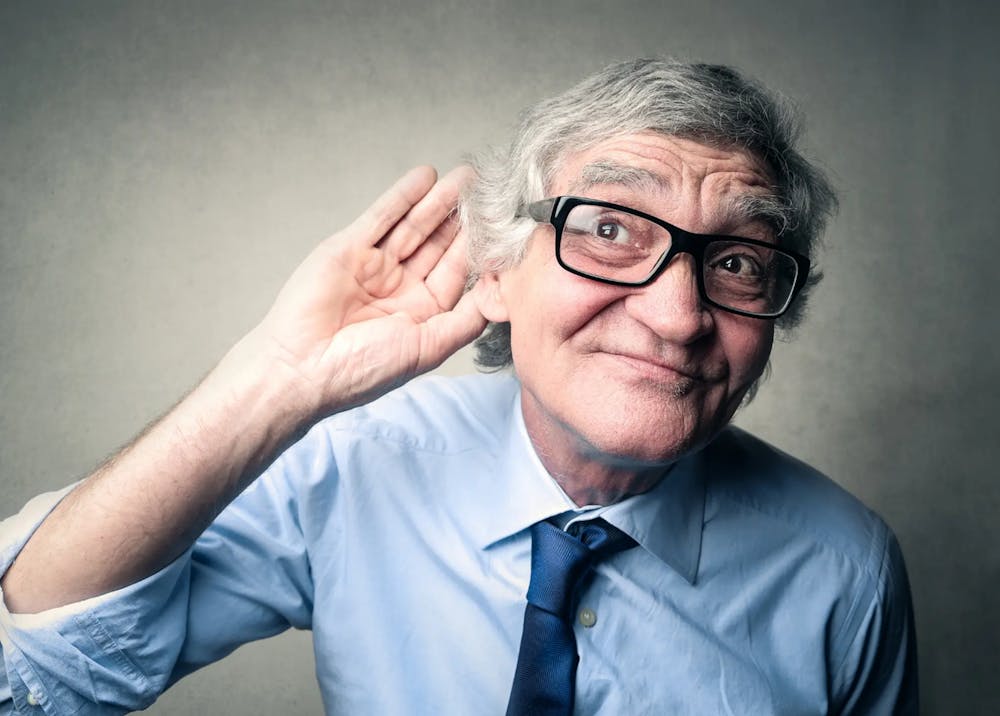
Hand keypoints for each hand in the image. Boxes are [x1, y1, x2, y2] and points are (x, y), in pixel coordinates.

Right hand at [250, 165, 487, 415]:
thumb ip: (465, 321)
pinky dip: (403, 196)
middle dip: (462, 218)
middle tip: (489, 190)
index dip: (478, 248)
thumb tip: (499, 297)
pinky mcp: (348, 248)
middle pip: (438, 244)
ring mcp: (374, 265)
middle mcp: (399, 287)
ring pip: (413, 226)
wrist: (302, 368)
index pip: (457, 272)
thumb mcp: (427, 348)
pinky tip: (425, 177)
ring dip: (439, 201)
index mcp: (421, 312)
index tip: (503, 225)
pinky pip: (381, 217)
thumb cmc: (363, 369)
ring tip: (466, 177)